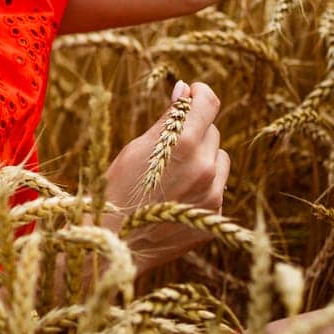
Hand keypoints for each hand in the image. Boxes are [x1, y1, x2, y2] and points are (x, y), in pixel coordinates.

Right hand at [100, 80, 230, 274]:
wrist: (114, 244)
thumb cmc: (116, 190)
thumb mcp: (137, 148)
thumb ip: (168, 119)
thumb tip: (185, 89)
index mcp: (184, 143)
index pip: (209, 103)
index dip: (200, 94)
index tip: (191, 95)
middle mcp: (205, 167)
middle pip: (212, 132)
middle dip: (194, 132)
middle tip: (168, 146)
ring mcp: (213, 195)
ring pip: (219, 160)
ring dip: (203, 160)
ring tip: (172, 176)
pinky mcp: (214, 218)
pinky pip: (216, 189)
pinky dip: (202, 188)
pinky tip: (175, 198)